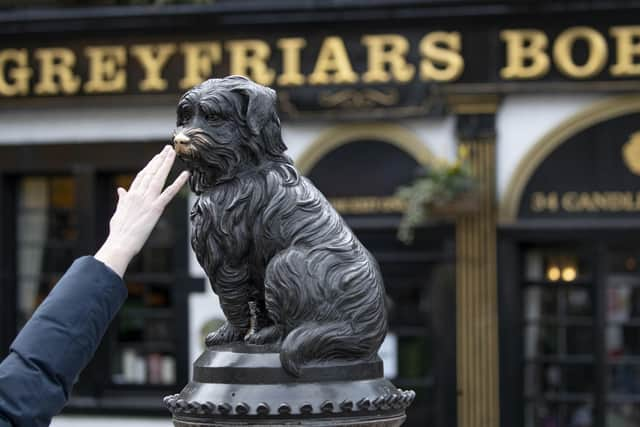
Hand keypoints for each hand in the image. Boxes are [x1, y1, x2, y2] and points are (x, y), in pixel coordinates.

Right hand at [95, 146, 188, 276]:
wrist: (120, 243)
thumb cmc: (119, 231)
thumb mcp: (119, 212)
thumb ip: (122, 199)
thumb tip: (120, 189)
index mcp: (130, 195)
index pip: (141, 176)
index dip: (150, 166)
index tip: (157, 158)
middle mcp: (138, 194)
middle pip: (150, 172)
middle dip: (159, 159)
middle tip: (167, 149)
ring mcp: (147, 200)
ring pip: (158, 177)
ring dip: (166, 164)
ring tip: (172, 153)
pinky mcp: (156, 208)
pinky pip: (169, 193)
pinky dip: (178, 182)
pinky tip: (186, 174)